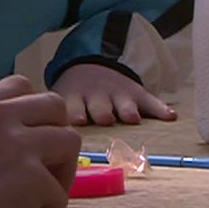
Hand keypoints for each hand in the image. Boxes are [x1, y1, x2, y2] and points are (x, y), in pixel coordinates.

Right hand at [0, 76, 81, 207]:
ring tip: (33, 201)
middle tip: (40, 171)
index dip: (32, 113)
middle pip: (55, 106)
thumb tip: (3, 154)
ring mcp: (18, 144)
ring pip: (70, 142)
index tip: (25, 140)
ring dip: (59, 173)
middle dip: (55, 136)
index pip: (20, 86)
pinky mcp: (32, 178)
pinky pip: (59, 194)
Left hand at [52, 63, 175, 125]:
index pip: (75, 106)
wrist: (90, 62)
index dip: (77, 113)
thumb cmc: (73, 95)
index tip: (77, 120)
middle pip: (100, 106)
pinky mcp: (136, 93)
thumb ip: (51, 117)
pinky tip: (170, 116)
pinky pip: (151, 101)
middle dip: (103, 113)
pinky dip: (161, 109)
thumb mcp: (59, 99)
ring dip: (127, 111)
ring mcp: (118, 94)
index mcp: (76, 98)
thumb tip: (38, 145)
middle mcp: (97, 97)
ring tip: (132, 117)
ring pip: (124, 104)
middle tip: (106, 118)